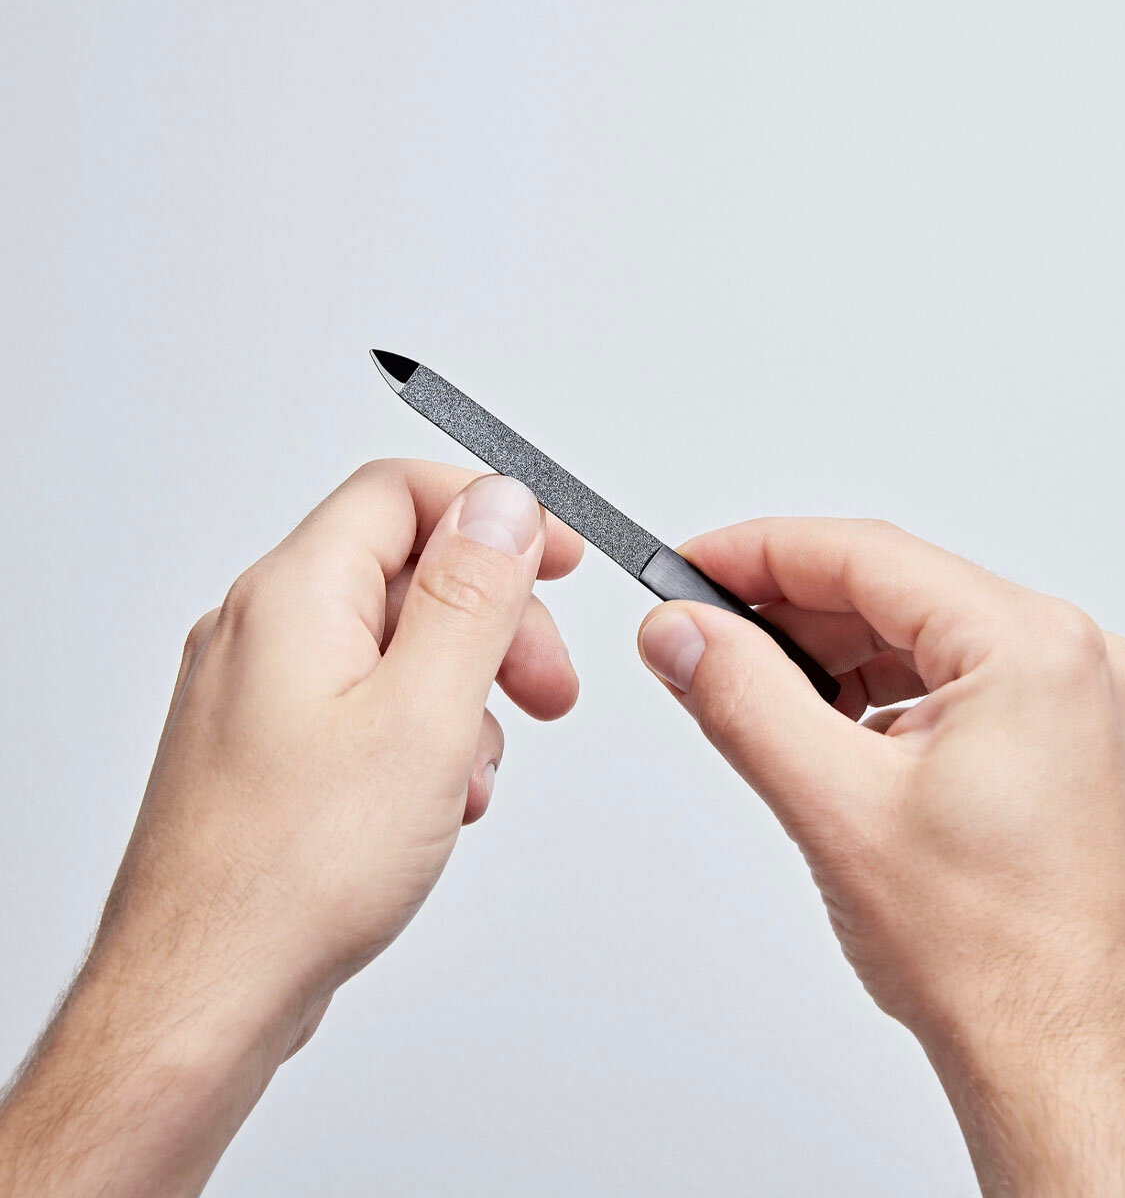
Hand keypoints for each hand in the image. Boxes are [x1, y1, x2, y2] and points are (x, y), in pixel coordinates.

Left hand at [0, 460, 581, 1197]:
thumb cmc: (292, 873)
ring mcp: (263, 691)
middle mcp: (266, 630)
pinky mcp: (273, 746)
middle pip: (406, 570)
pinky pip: (368, 705)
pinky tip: (437, 800)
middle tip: (546, 683)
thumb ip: (471, 595)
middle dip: (494, 620)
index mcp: (295, 596)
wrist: (205, 993)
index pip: (401, 492)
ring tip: (476, 768)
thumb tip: (502, 504)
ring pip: (395, 646)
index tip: (557, 557)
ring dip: (462, 692)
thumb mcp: (424, 715)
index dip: (493, 512)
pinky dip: (421, 735)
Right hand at [638, 517, 1124, 1195]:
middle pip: (892, 590)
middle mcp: (1071, 661)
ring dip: (828, 654)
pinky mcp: (1060, 741)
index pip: (866, 556)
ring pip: (917, 636)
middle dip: (786, 610)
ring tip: (753, 687)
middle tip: (701, 632)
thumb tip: (683, 634)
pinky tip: (826, 728)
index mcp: (1033, 650)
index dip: (759, 552)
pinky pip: (949, 681)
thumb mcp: (833, 806)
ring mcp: (1074, 702)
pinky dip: (875, 693)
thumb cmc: (992, 959)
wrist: (1060, 1061)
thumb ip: (741, 697)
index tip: (691, 566)